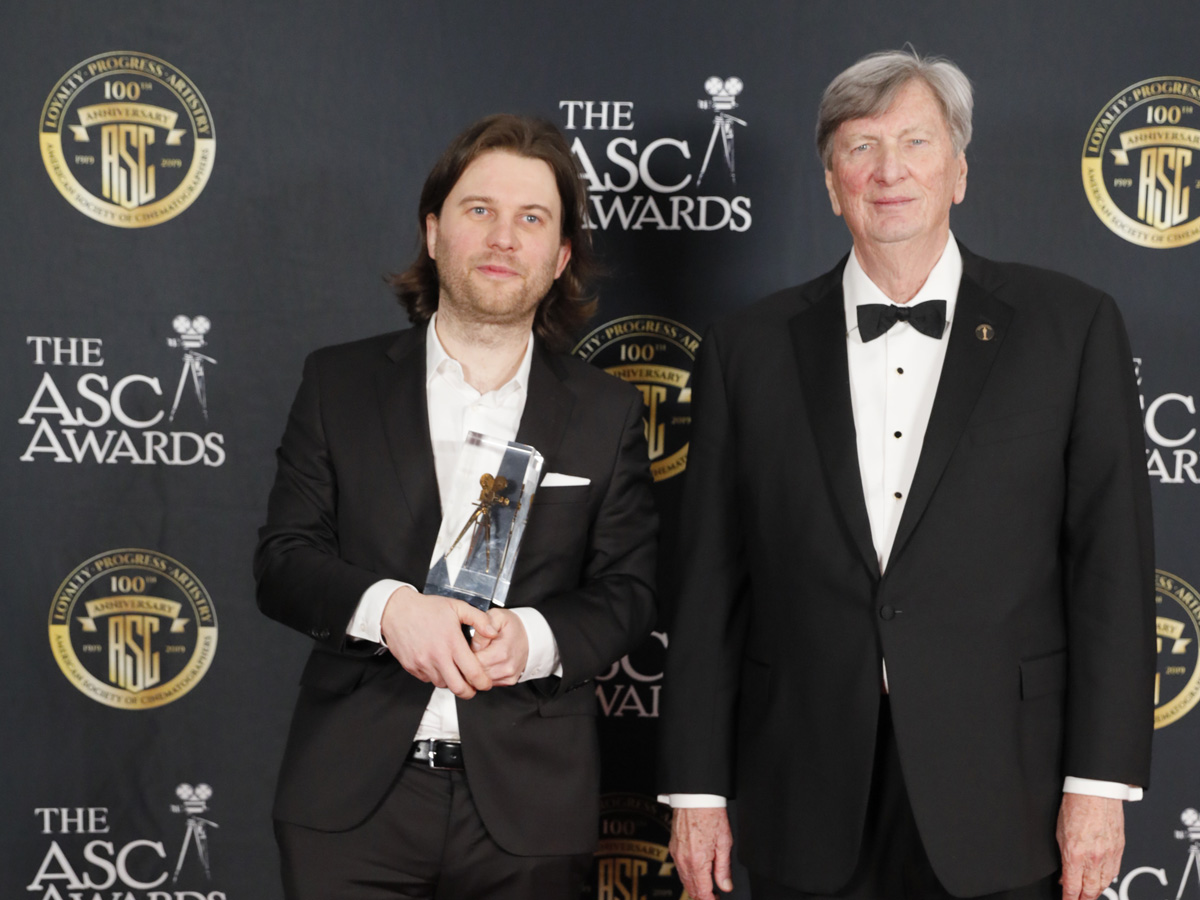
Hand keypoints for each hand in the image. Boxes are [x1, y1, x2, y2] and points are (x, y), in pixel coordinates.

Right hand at [379, 587, 496, 697]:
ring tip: (455, 673)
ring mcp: (423, 663)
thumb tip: (494, 633)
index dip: (483, 683)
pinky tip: (438, 666)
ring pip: (442, 684)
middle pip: (458, 688)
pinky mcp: (412, 667)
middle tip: (474, 688)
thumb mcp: (457, 607)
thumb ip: (479, 619)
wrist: (397, 610)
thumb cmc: (427, 608)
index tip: (486, 684)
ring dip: (451, 682)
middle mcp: (437, 656)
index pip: (473, 672)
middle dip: (469, 692)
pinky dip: (435, 676)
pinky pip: (427, 679)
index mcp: (452, 643)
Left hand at [470, 607, 528, 685]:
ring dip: (477, 670)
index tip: (466, 646)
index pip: (473, 662)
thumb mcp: (497, 616)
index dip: (466, 654)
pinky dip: (485, 674)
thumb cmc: (512, 625)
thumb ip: (482, 627)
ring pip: (481, 681)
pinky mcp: (509, 681)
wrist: (530, 635)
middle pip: (476, 674)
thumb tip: (474, 645)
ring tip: (480, 655)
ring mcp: (508, 676)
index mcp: (502, 652)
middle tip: (471, 651)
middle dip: (469, 663)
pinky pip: (490, 682)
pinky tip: (487, 662)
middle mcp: (506, 668)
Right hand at [669, 807, 733, 899]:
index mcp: (697, 862)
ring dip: (695, 887)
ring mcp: (676, 854)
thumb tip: (725, 886)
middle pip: (691, 889)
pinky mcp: (673, 847)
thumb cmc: (710, 814)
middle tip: (715, 896)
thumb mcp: (724, 842)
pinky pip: (680, 869)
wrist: (695, 797)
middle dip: (703, 896)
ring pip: (684, 880)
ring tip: (708, 888)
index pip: (702, 892)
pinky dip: (688, 876)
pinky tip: (697, 874)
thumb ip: (724, 868)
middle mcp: (684, 860)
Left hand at [1057, 793, 1123, 899]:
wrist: (1095, 791)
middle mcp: (1094, 858)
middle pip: (1091, 890)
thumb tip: (1065, 873)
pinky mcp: (1119, 849)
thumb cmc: (1075, 806)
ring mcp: (1109, 855)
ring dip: (1095, 892)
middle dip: (1083, 899)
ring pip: (1104, 884)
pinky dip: (1107, 879)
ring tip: (1088, 895)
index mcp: (1075, 854)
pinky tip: (1102, 881)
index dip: (1069, 899)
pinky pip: (1114, 871)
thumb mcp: (1059, 833)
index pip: (1072, 887)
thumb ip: (1063, 857)